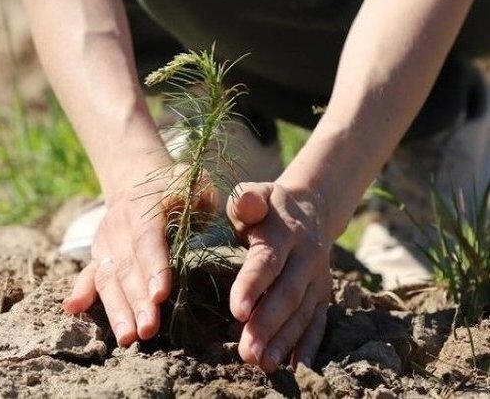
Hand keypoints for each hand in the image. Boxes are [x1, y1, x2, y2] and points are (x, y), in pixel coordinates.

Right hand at [62, 163, 217, 345]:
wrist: (138, 180)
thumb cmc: (175, 186)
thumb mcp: (192, 181)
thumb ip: (200, 194)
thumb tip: (203, 206)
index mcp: (144, 208)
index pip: (148, 240)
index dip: (153, 267)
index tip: (160, 295)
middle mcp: (119, 226)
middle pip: (127, 267)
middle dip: (137, 301)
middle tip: (148, 329)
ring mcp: (106, 241)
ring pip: (108, 278)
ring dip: (117, 309)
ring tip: (127, 338)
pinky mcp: (99, 254)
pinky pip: (88, 274)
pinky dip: (81, 291)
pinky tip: (73, 309)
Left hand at [227, 182, 331, 371]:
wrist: (311, 209)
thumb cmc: (269, 206)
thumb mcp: (256, 194)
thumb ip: (246, 199)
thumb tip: (247, 203)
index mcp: (284, 232)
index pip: (267, 261)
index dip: (253, 285)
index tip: (236, 311)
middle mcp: (306, 256)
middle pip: (287, 293)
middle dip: (267, 324)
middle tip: (247, 352)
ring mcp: (318, 277)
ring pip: (303, 312)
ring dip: (285, 340)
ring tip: (263, 364)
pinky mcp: (323, 293)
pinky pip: (319, 321)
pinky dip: (309, 345)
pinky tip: (297, 366)